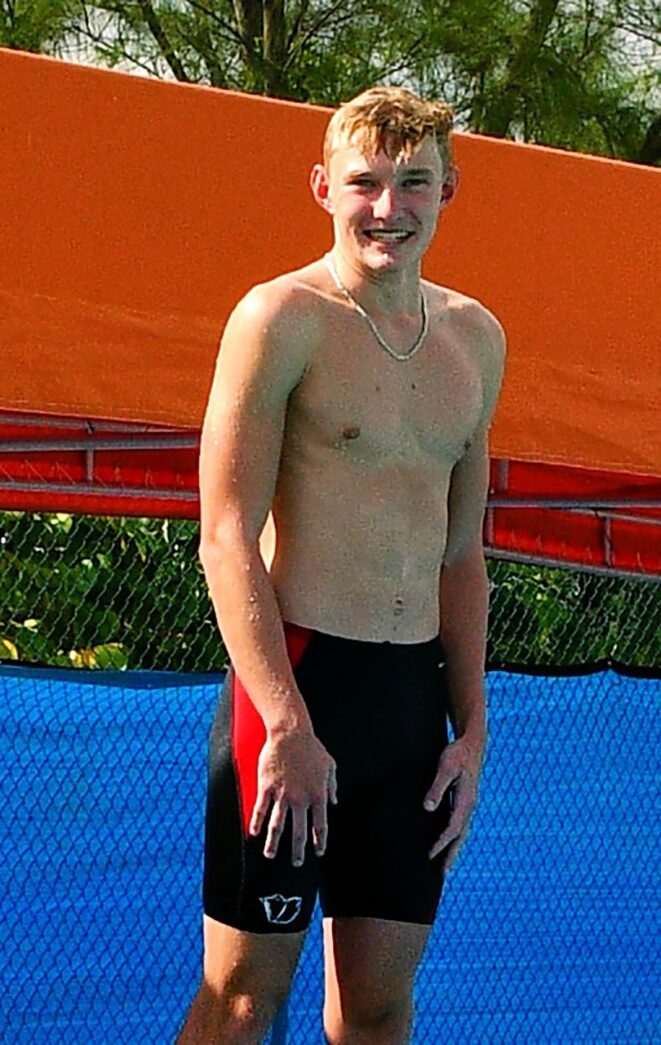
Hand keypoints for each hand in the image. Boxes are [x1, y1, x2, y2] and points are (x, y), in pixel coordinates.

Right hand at [249, 727, 337, 865]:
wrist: (290, 732)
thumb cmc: (312, 747)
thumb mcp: (330, 765)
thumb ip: (332, 786)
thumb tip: (335, 802)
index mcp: (318, 794)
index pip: (320, 824)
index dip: (320, 840)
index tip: (318, 852)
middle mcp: (300, 798)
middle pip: (299, 831)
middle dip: (298, 850)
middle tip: (297, 863)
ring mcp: (282, 794)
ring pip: (277, 825)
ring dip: (274, 843)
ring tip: (270, 855)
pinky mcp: (266, 787)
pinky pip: (260, 809)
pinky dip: (256, 823)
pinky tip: (253, 833)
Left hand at [423, 734, 483, 870]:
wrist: (473, 742)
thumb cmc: (458, 753)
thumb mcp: (445, 767)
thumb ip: (437, 787)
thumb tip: (427, 808)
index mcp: (466, 802)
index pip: (452, 829)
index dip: (440, 844)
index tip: (428, 856)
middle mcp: (469, 806)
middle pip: (460, 836)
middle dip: (451, 854)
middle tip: (442, 873)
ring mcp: (469, 804)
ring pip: (461, 832)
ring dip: (453, 848)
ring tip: (445, 864)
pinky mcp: (466, 799)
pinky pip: (460, 823)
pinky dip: (454, 836)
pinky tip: (447, 839)